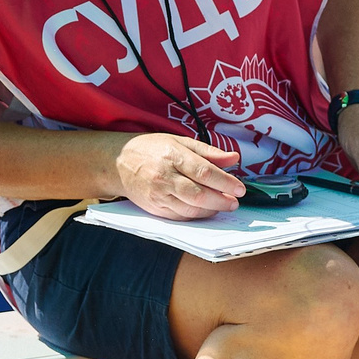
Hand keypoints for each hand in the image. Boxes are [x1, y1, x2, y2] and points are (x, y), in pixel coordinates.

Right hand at [113, 134, 244, 219]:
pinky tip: (206, 210)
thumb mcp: (180, 142)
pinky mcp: (154, 208)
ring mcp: (158, 195)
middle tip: (235, 202)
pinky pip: (180, 217)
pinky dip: (196, 216)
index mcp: (172, 156)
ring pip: (190, 209)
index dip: (226, 182)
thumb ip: (209, 152)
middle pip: (199, 194)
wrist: (118, 162)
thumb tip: (234, 158)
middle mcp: (164, 177)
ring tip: (224, 205)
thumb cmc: (152, 149)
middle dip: (221, 201)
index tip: (240, 189)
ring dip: (211, 210)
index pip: (204, 172)